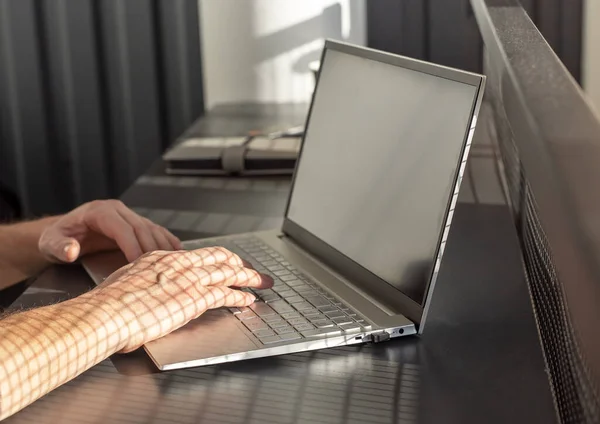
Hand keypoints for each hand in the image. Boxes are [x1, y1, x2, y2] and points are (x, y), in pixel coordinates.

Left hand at [39, 200, 181, 262]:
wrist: (62, 233)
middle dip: (152, 248)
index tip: (139, 264)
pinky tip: (177, 251)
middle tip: (161, 268)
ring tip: (174, 262)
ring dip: (164, 244)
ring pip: (151, 228)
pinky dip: (166, 240)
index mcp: (100, 212)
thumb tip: (71, 251)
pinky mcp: (134, 224)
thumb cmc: (56, 238)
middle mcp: (117, 210)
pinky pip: (154, 230)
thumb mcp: (50, 243)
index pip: (123, 228)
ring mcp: (128, 215)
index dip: (133, 245)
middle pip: (141, 228)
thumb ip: (59, 246)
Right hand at [89, 247, 272, 352]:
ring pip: (228, 273)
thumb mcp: (128, 282)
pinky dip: (240, 297)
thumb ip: (146, 281)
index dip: (218, 258)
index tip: (228, 262)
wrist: (105, 313)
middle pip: (219, 259)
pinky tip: (248, 300)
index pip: (198, 254)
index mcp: (162, 258)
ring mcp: (188, 279)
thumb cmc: (109, 304)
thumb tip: (152, 287)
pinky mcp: (194, 298)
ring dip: (248, 278)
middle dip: (240, 264)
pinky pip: (225, 295)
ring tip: (261, 282)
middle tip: (253, 271)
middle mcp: (178, 263)